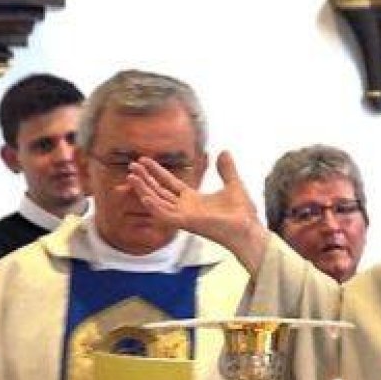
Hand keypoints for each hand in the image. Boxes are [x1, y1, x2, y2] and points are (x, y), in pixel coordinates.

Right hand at [127, 151, 269, 272]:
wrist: (249, 228)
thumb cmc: (242, 213)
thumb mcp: (233, 184)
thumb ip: (226, 169)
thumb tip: (225, 151)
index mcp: (193, 199)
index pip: (169, 183)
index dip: (157, 172)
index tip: (144, 160)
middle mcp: (185, 208)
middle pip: (159, 191)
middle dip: (145, 179)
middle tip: (132, 166)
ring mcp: (184, 216)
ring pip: (158, 202)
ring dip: (144, 190)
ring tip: (131, 177)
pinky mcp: (187, 223)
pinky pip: (166, 216)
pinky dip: (155, 207)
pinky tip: (145, 196)